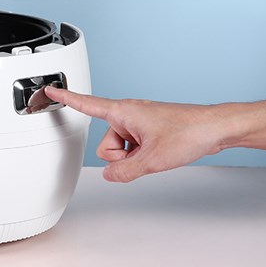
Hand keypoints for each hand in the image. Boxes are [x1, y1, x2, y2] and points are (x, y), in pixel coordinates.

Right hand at [44, 86, 225, 181]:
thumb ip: (124, 171)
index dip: (67, 99)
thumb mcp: (151, 160)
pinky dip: (142, 154)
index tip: (50, 91)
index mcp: (122, 112)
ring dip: (133, 156)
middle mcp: (128, 115)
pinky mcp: (148, 130)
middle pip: (105, 143)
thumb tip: (110, 174)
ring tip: (156, 152)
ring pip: (119, 148)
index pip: (87, 104)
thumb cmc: (189, 132)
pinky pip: (133, 147)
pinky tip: (160, 152)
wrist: (215, 128)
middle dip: (119, 155)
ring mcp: (139, 123)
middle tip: (144, 154)